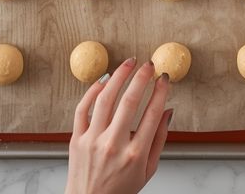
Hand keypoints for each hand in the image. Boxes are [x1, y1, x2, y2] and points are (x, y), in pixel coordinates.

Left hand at [66, 58, 171, 193]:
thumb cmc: (119, 190)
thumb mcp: (148, 170)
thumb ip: (159, 140)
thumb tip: (168, 111)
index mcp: (135, 154)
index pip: (152, 113)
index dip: (160, 91)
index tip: (164, 79)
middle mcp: (113, 145)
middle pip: (130, 101)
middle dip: (141, 77)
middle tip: (148, 65)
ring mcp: (92, 141)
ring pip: (106, 99)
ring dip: (119, 76)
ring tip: (128, 63)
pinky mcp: (76, 139)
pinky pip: (82, 108)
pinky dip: (93, 90)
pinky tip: (104, 80)